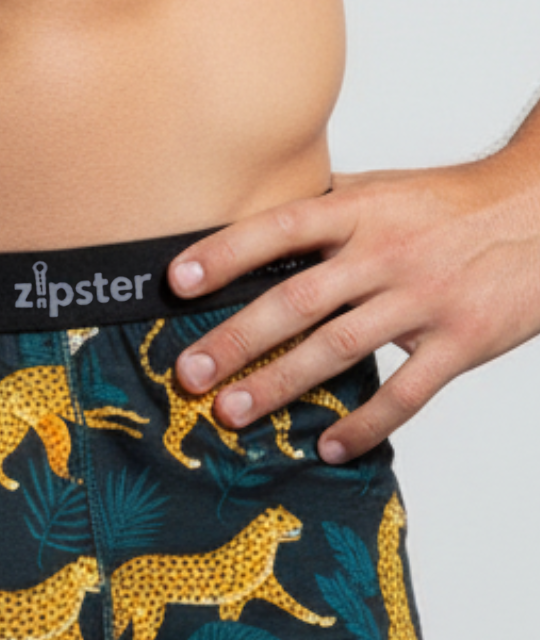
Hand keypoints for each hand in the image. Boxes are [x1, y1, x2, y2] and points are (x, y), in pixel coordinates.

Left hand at [166, 158, 539, 461]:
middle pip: (299, 299)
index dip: (227, 252)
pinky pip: (406, 392)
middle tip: (190, 375)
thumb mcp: (385, 192)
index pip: (284, 227)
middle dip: (237, 339)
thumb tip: (243, 228)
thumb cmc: (451, 206)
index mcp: (364, 211)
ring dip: (281, 385)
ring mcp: (425, 298)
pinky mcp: (462, 340)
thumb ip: (322, 212)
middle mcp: (388, 252)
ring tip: (233, 414)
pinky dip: (365, 424)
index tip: (176, 281)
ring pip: (340, 348)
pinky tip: (327, 447)